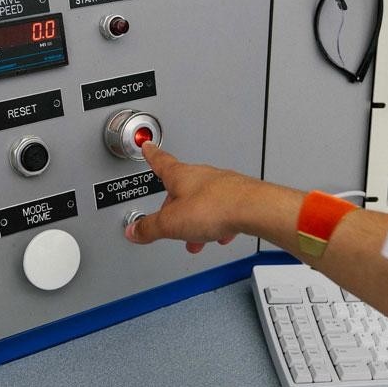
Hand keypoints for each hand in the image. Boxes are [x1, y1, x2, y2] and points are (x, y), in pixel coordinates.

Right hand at [124, 142, 252, 252]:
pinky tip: (219, 236)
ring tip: (197, 239)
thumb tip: (134, 231)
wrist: (254, 210)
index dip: (152, 155)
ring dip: (197, 221)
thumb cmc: (215, 207)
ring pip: (203, 203)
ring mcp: (222, 185)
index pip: (161, 161)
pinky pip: (223, 210)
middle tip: (170, 223)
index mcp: (180, 176)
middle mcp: (202, 176)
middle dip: (175, 209)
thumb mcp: (170, 223)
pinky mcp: (240, 197)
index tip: (148, 147)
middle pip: (182, 189)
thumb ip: (149, 228)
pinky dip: (218, 224)